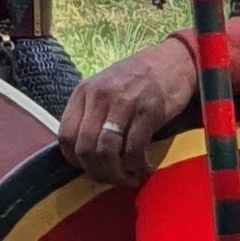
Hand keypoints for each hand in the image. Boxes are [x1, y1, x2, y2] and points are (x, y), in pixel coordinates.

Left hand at [59, 36, 198, 186]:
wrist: (174, 61)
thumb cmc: (138, 79)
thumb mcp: (105, 89)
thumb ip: (91, 114)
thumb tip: (84, 155)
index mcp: (83, 92)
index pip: (65, 136)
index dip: (75, 160)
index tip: (90, 168)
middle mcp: (99, 96)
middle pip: (85, 149)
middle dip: (98, 172)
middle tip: (113, 179)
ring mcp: (123, 103)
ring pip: (107, 152)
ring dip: (117, 173)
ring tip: (130, 177)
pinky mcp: (148, 111)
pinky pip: (134, 150)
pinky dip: (139, 165)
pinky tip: (146, 167)